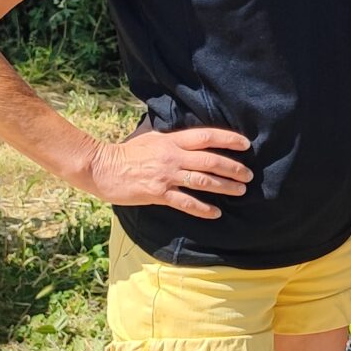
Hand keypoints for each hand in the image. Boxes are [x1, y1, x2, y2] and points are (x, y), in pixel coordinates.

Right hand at [81, 126, 252, 218]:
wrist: (102, 167)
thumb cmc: (128, 152)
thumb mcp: (153, 138)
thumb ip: (174, 140)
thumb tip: (194, 140)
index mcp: (172, 141)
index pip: (207, 137)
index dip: (228, 140)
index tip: (246, 144)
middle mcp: (173, 157)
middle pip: (211, 161)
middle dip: (233, 168)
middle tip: (248, 175)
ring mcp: (166, 176)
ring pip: (203, 181)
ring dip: (224, 187)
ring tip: (240, 191)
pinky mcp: (158, 194)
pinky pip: (185, 202)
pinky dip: (203, 209)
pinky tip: (215, 213)